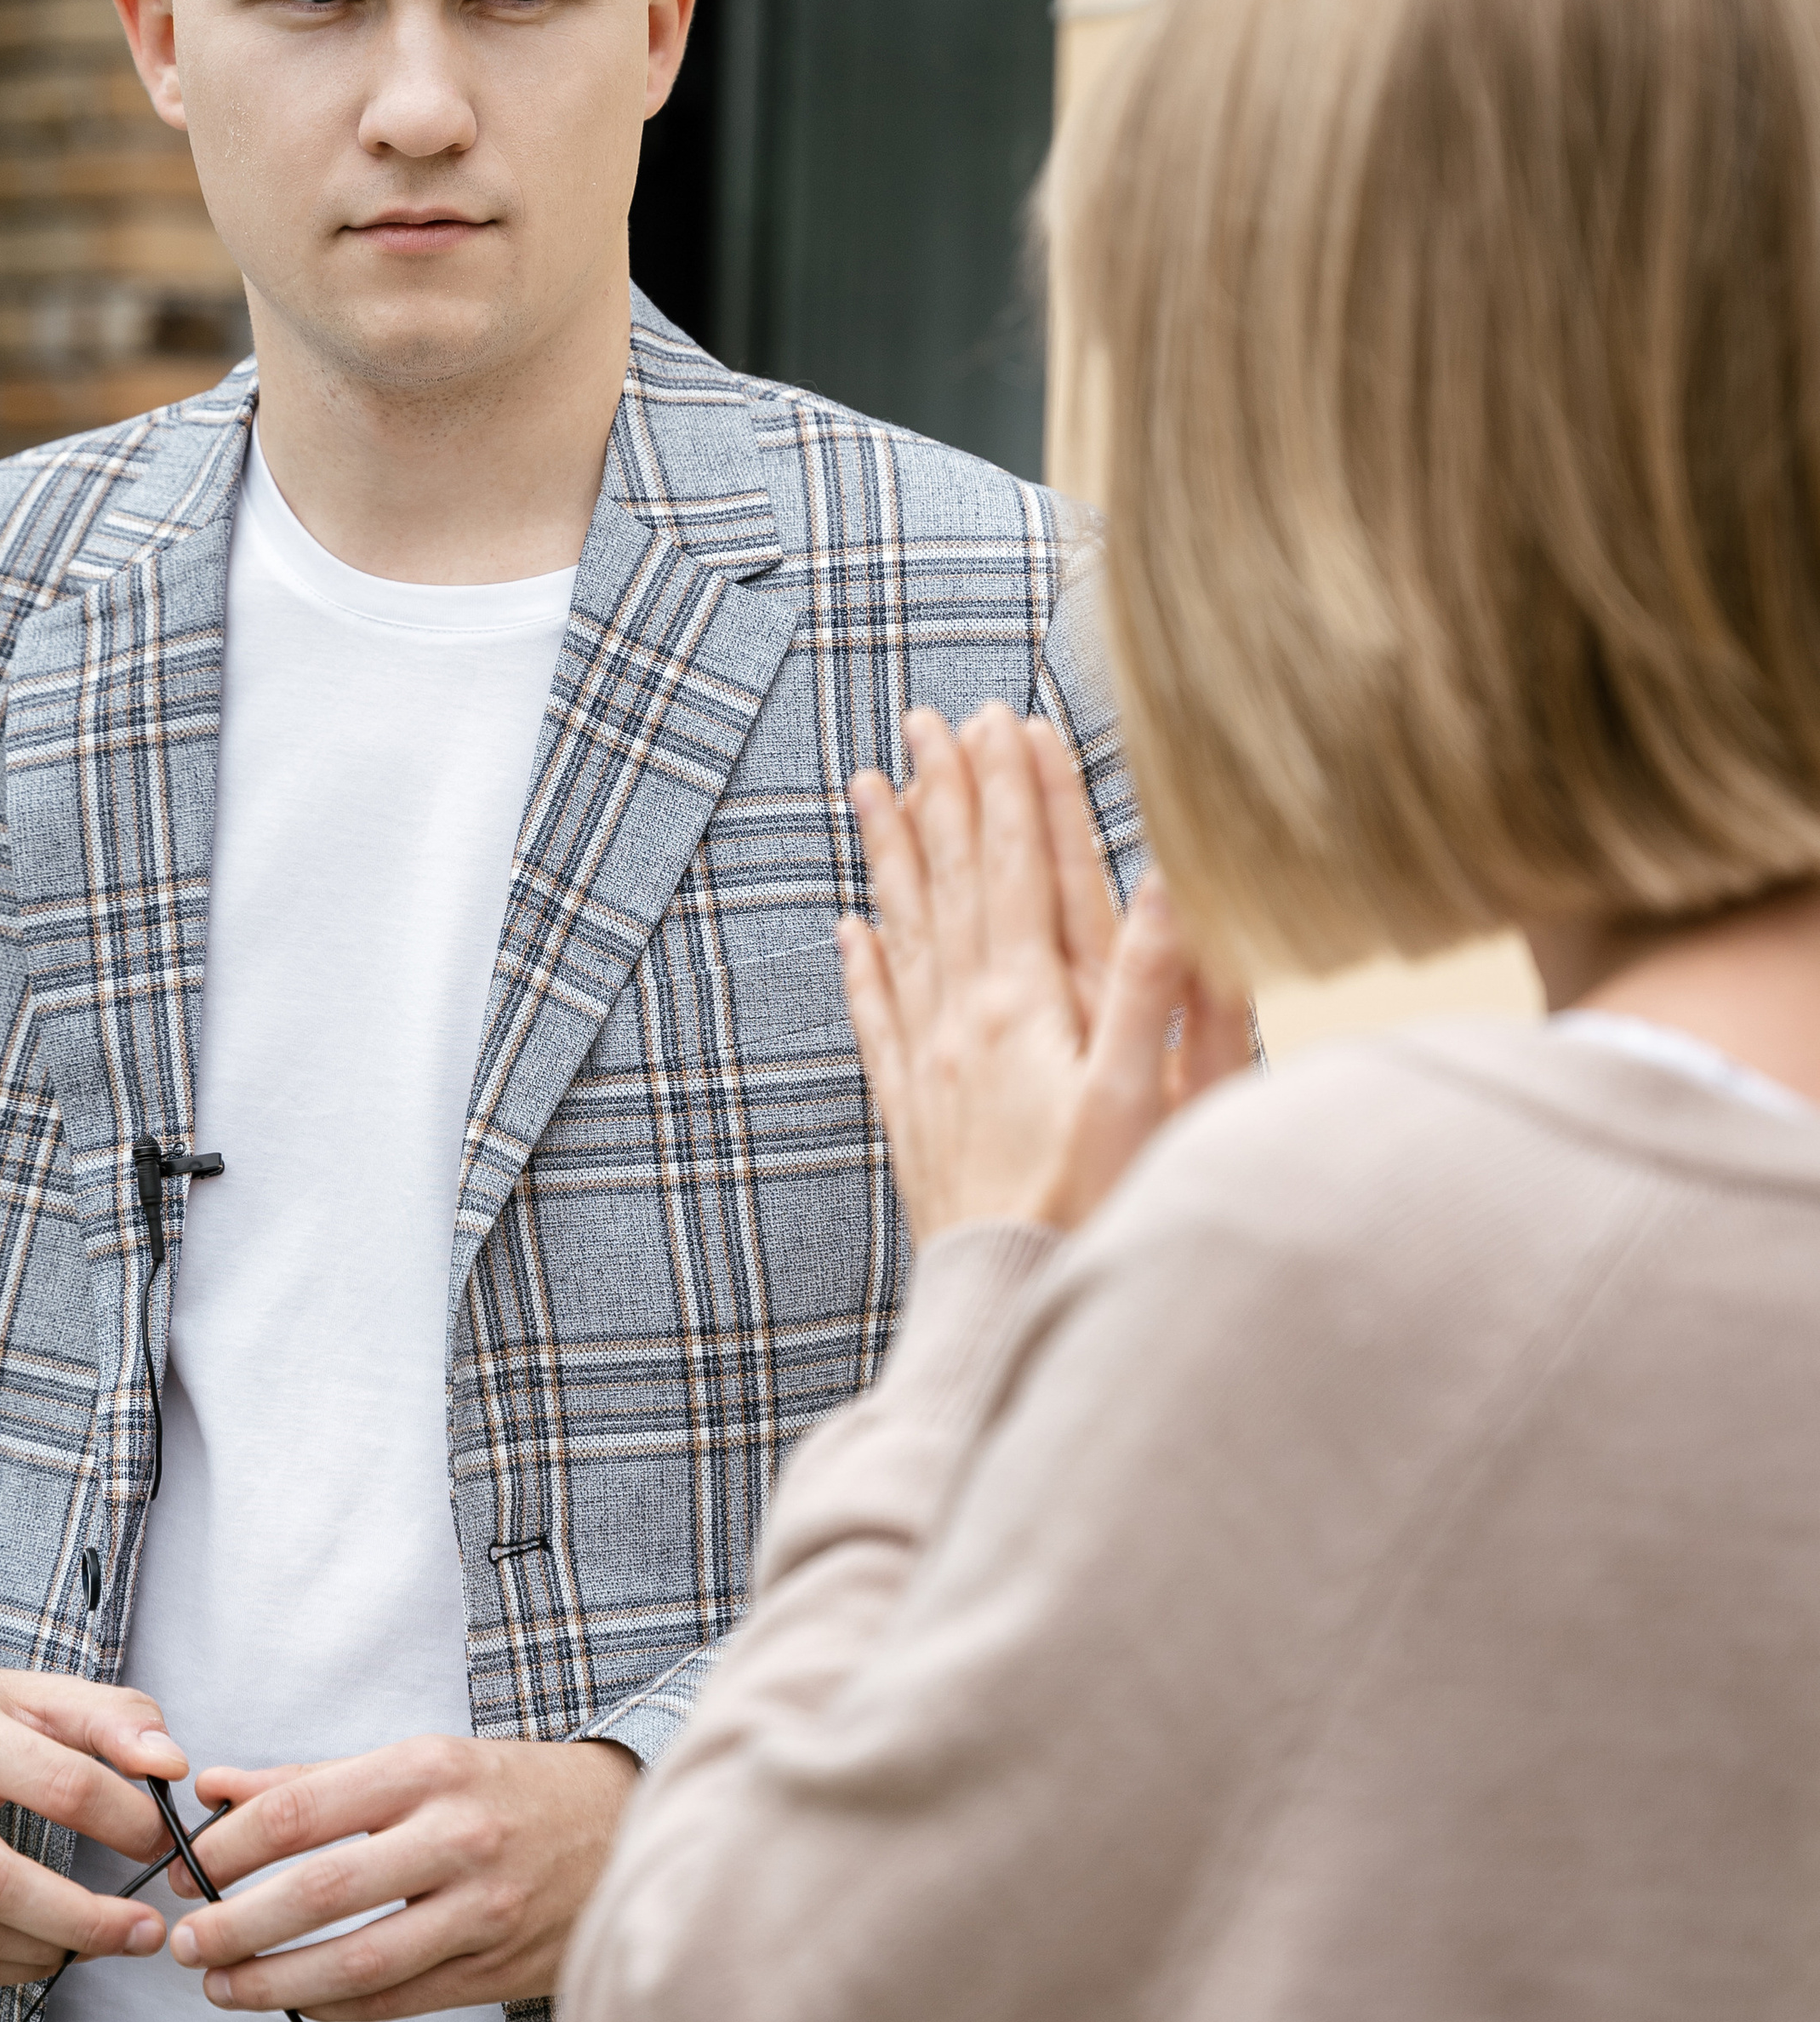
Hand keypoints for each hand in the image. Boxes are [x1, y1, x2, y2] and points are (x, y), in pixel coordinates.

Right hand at [0, 1647, 188, 1986]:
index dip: (126, 1820)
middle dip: (85, 1919)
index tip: (162, 1838)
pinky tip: (52, 1952)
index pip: (60, 1785)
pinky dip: (8, 1971)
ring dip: (53, 1951)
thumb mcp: (38, 1692)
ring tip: (108, 1941)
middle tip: (146, 1930)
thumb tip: (171, 1765)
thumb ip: (115, 1718)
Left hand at [164, 1734, 638, 2021]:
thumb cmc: (512, 1791)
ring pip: (356, 1962)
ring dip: (273, 1982)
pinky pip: (396, 2000)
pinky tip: (296, 2000)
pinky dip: (334, 2006)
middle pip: (317, 1891)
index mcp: (428, 1770)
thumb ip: (314, 1779)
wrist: (625, 1826)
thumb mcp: (421, 1760)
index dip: (226, 1848)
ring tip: (222, 1985)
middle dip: (234, 1924)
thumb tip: (218, 1791)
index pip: (300, 1812)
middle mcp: (456, 1837)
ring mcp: (481, 1910)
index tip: (187, 1868)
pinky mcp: (495, 1969)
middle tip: (188, 1941)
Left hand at [838, 704, 1253, 1241]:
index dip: (1020, 790)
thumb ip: (1159, 989)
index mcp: (1032, 1003)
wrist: (1007, 1303)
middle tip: (933, 718)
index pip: (1026, 869)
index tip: (1007, 718)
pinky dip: (863, 963)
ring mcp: (930, 1060)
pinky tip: (850, 926)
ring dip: (895, 852)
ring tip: (873, 784)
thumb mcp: (1145, 1097)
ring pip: (908, 929)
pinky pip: (876, 1016)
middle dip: (953, 793)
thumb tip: (1172, 884)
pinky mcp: (911, 1109)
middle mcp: (969, 1017)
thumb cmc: (1093, 1208)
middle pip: (960, 880)